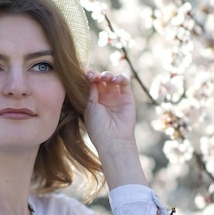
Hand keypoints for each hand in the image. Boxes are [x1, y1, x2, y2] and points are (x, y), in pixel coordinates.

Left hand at [85, 70, 147, 188]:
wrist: (113, 140)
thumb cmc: (98, 126)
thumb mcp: (90, 107)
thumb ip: (91, 91)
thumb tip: (92, 78)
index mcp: (93, 102)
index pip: (91, 85)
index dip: (88, 78)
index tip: (86, 76)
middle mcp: (104, 99)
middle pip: (100, 80)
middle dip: (97, 75)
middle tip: (94, 76)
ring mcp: (116, 98)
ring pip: (112, 80)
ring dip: (107, 75)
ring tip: (105, 78)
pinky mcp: (127, 98)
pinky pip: (124, 83)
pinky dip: (120, 77)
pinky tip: (114, 80)